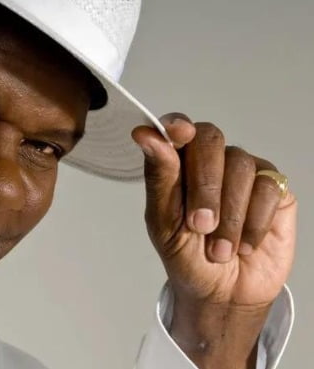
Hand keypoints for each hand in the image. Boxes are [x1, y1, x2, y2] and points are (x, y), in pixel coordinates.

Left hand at [132, 113, 296, 368]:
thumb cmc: (187, 256)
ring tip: (220, 249)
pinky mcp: (274, 190)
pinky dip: (253, 222)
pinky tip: (244, 245)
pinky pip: (268, 188)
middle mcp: (211, 160)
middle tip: (200, 225)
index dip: (177, 125)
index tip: (178, 133)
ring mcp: (244, 172)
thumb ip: (159, 177)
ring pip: (241, 166)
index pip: (177, 127)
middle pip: (211, 139)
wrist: (222, 294)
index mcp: (177, 163)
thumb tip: (146, 135)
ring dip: (229, 215)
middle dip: (204, 185)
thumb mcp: (163, 223)